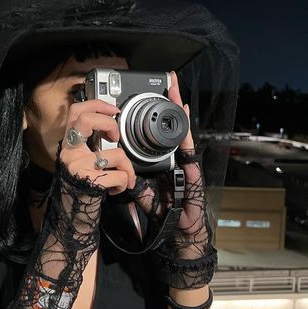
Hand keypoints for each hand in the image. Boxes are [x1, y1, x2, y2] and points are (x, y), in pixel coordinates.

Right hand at [59, 99, 136, 194]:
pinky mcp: (89, 180)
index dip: (96, 105)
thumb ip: (91, 142)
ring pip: (116, 154)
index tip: (113, 110)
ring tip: (122, 177)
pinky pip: (120, 175)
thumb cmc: (82, 184)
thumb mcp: (83, 159)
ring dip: (127, 168)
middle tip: (115, 137)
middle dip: (109, 124)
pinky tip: (115, 188)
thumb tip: (112, 127)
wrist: (74, 213)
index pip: (76, 112)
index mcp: (70, 143)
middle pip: (86, 120)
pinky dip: (124, 183)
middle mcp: (70, 152)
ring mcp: (78, 165)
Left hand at [131, 71, 205, 238]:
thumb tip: (118, 171)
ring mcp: (182, 158)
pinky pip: (186, 142)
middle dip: (167, 102)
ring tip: (173, 85)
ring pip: (178, 127)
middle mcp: (172, 155)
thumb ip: (134, 182)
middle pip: (168, 124)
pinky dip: (184, 125)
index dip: (152, 116)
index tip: (149, 99)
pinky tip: (182, 109)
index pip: (154, 133)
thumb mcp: (142, 193)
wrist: (180, 228)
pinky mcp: (190, 164)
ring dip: (175, 106)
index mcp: (161, 160)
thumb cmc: (165, 211)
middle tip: (166, 80)